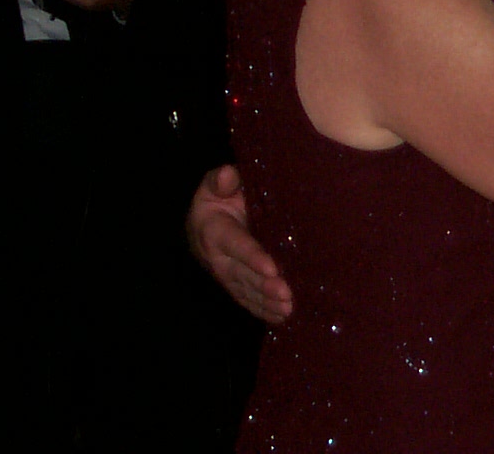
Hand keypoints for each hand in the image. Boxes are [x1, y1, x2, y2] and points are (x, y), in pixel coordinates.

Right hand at [188, 165, 292, 323]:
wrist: (205, 219)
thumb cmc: (218, 197)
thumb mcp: (214, 184)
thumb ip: (221, 180)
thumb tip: (227, 176)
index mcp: (214, 230)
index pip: (235, 245)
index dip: (252, 257)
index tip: (271, 267)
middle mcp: (218, 258)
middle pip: (243, 275)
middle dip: (265, 286)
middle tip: (287, 294)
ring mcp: (226, 274)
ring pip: (247, 291)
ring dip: (267, 302)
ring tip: (288, 309)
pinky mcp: (235, 284)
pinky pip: (248, 300)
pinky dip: (264, 310)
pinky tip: (282, 318)